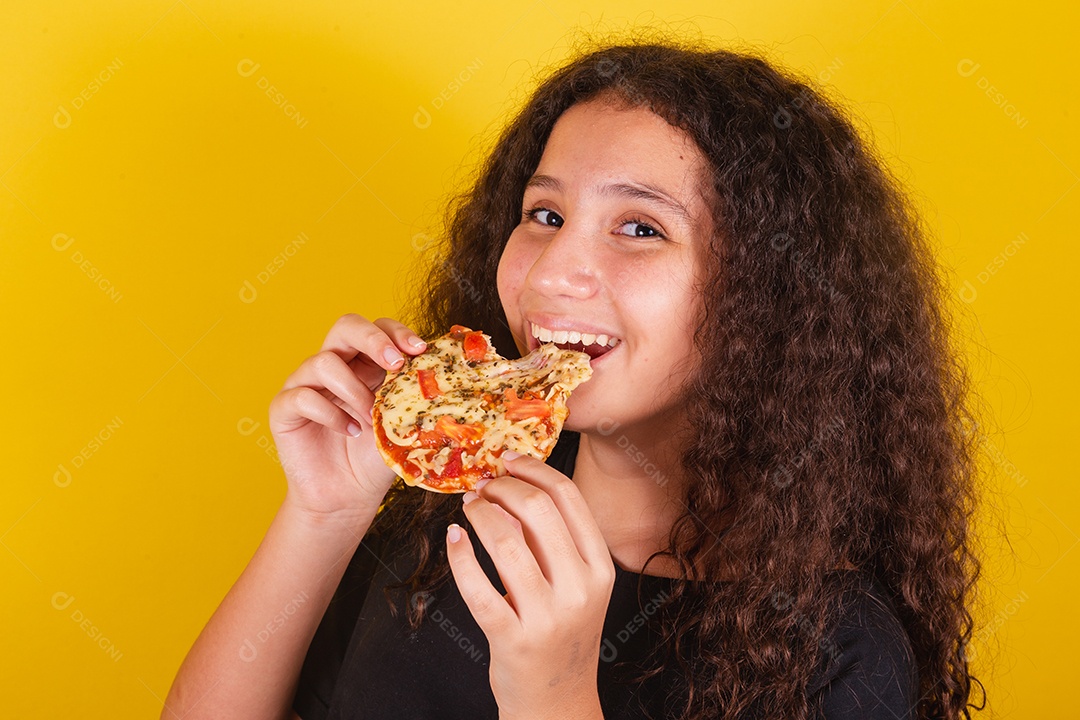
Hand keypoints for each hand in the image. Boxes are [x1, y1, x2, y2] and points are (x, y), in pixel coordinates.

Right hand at [268, 314, 426, 523]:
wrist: (348, 496)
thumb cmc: (375, 458)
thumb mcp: (401, 424)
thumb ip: (413, 396)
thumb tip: (442, 372)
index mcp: (364, 363)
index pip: (378, 328)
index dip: (398, 332)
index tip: (420, 351)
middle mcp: (334, 365)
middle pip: (346, 326)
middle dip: (373, 340)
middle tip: (395, 364)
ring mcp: (305, 383)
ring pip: (324, 362)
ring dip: (354, 389)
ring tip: (370, 417)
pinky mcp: (284, 408)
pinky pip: (303, 396)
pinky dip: (331, 413)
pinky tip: (350, 431)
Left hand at [446, 452, 614, 719]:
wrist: (556, 703)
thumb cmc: (561, 634)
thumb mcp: (569, 585)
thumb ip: (546, 539)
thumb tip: (508, 487)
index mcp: (600, 568)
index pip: (569, 498)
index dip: (534, 468)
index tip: (508, 458)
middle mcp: (580, 589)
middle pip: (538, 510)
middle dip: (502, 486)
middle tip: (481, 484)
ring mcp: (548, 616)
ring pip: (505, 541)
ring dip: (479, 514)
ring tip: (467, 507)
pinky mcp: (513, 639)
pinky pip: (477, 587)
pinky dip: (460, 555)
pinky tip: (453, 539)